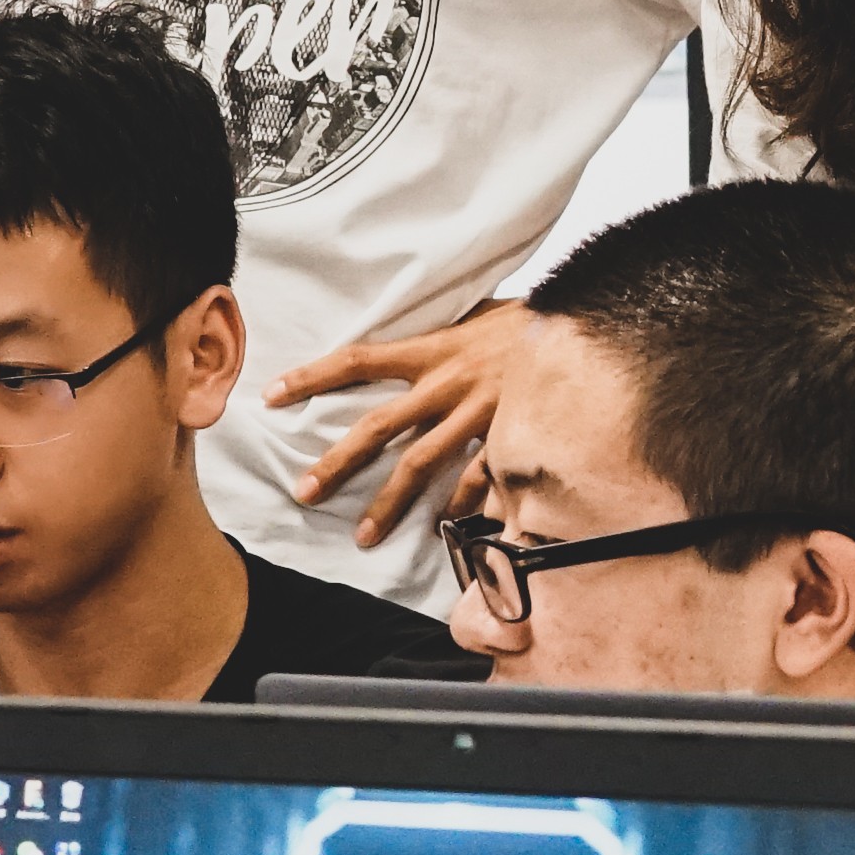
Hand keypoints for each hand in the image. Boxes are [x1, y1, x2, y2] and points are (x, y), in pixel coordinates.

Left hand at [273, 301, 528, 544]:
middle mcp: (446, 383)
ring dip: (389, 502)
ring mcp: (476, 414)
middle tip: (304, 491)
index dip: (312, 377)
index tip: (271, 396)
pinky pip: (477, 478)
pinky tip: (442, 526)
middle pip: (379, 426)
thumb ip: (440, 340)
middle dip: (338, 461)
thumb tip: (407, 351)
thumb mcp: (475, 318)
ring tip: (364, 536)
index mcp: (432, 350)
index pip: (358, 360)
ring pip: (421, 463)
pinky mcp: (508, 436)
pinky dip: (460, 503)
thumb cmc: (527, 321)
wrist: (582, 327)